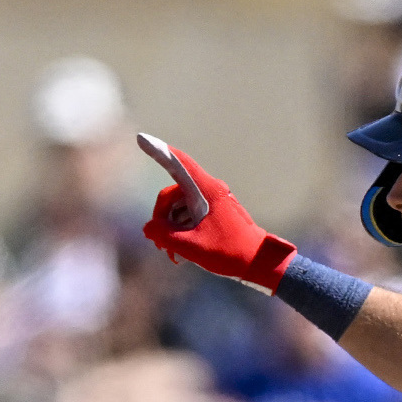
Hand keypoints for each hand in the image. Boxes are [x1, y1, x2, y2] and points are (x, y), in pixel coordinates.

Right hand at [140, 147, 294, 289]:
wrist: (260, 262)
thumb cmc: (230, 252)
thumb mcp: (193, 246)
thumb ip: (165, 236)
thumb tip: (148, 228)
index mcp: (207, 190)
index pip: (179, 164)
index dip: (158, 151)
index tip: (141, 138)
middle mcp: (209, 190)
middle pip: (171, 194)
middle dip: (161, 218)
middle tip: (159, 243)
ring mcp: (211, 201)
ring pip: (178, 207)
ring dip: (170, 229)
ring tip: (171, 252)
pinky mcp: (213, 212)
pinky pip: (188, 215)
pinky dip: (180, 231)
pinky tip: (178, 251)